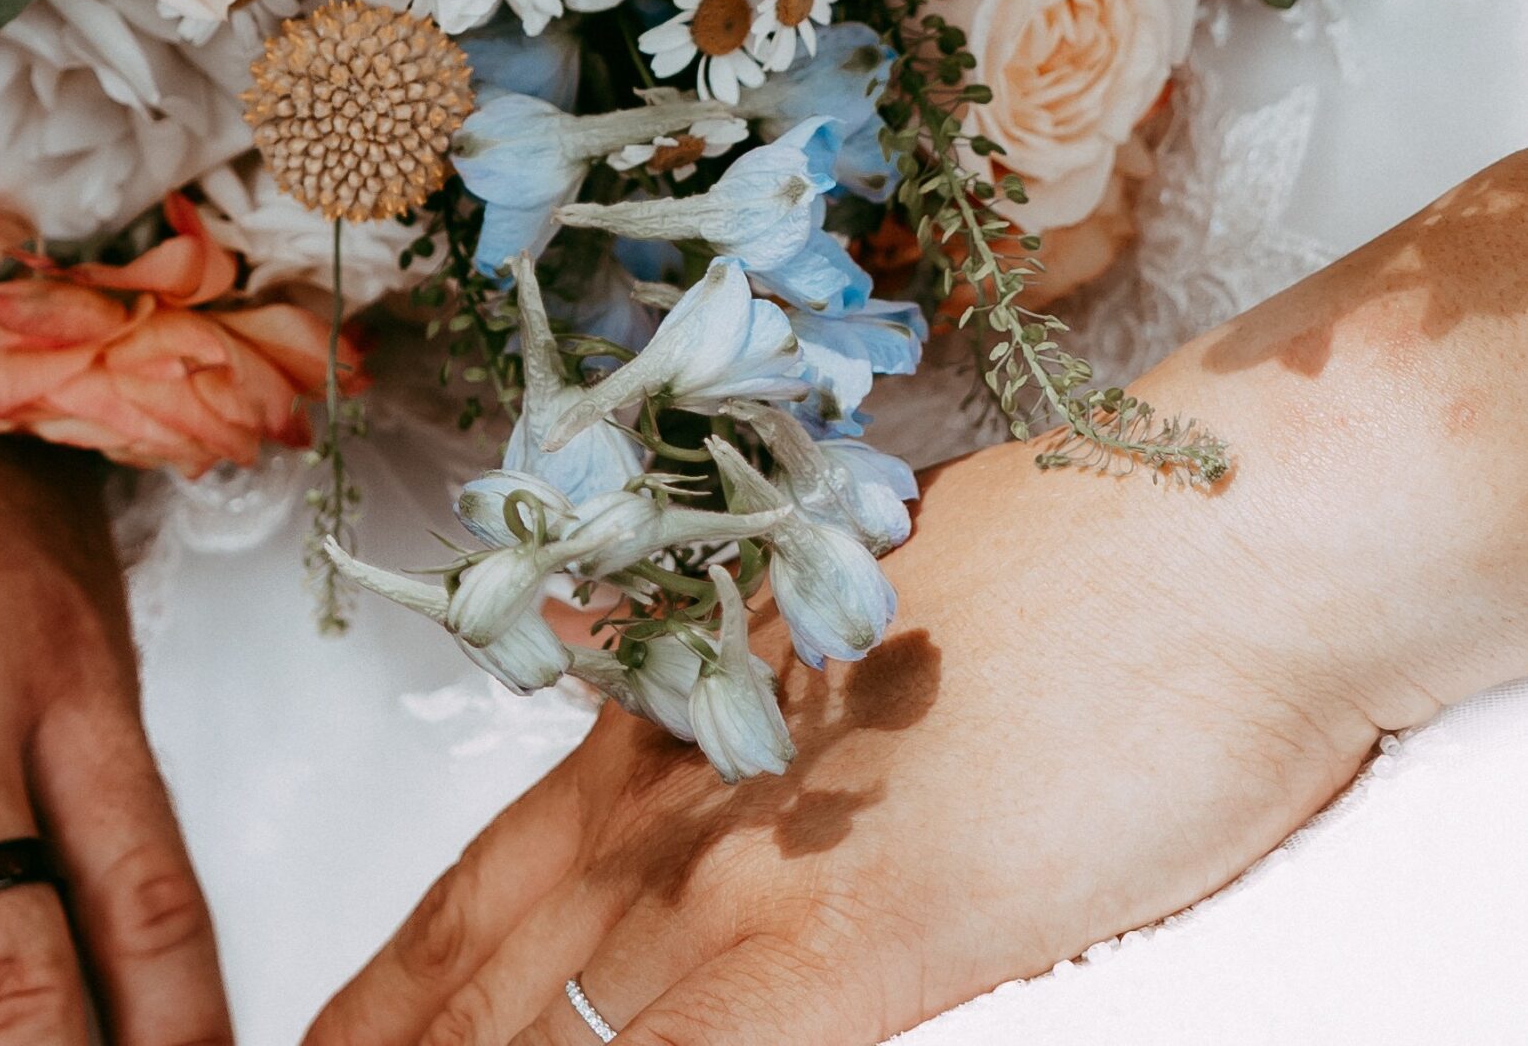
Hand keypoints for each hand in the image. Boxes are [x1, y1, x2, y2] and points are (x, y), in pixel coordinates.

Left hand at [312, 156, 1527, 1045]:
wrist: (1205, 536)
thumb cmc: (1076, 578)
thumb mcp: (869, 635)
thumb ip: (757, 713)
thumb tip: (683, 748)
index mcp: (672, 717)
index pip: (477, 890)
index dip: (388, 988)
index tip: (325, 1037)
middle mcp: (668, 790)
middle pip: (466, 967)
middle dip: (378, 1042)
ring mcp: (739, 870)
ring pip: (527, 1016)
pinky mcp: (836, 942)